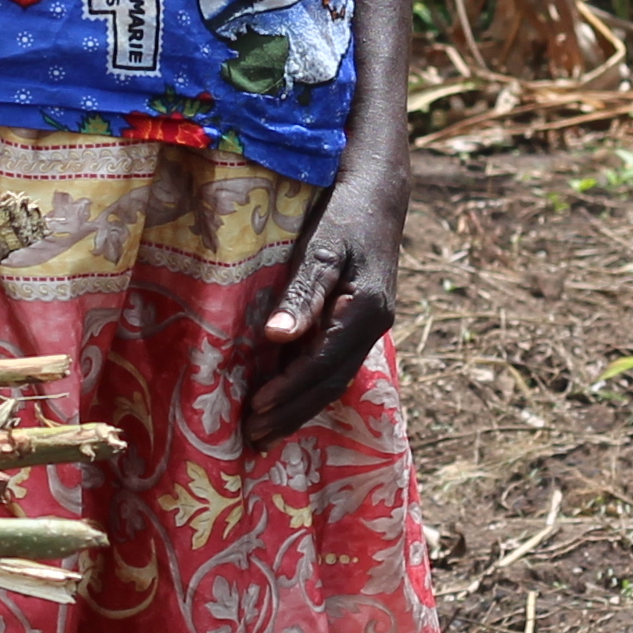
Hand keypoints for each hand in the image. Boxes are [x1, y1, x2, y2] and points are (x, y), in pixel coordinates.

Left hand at [240, 166, 401, 443]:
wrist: (379, 193)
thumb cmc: (344, 215)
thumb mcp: (321, 248)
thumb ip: (302, 294)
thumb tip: (277, 339)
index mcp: (367, 311)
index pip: (324, 365)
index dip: (290, 391)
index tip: (256, 409)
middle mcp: (373, 326)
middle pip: (331, 382)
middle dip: (292, 413)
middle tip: (254, 438)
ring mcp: (369, 327)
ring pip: (334, 378)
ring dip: (300, 407)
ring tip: (265, 431)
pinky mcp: (360, 323)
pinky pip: (334, 364)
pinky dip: (308, 386)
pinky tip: (286, 398)